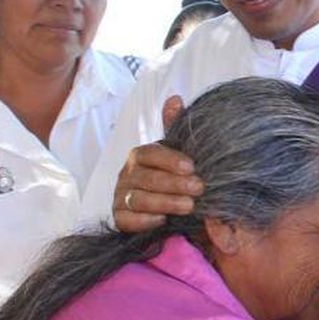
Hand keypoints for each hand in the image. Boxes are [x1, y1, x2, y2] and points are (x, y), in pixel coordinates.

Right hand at [113, 96, 203, 232]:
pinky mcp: (119, 218)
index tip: (192, 167)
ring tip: (189, 206)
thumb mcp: (176, 152)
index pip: (150, 153)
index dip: (170, 159)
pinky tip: (163, 220)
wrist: (162, 209)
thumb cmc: (170, 177)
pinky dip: (145, 220)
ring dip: (165, 202)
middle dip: (174, 183)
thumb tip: (175, 98)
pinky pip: (127, 220)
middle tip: (199, 188)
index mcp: (140, 156)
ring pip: (138, 199)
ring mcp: (120, 197)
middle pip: (146, 177)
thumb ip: (174, 127)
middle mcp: (126, 175)